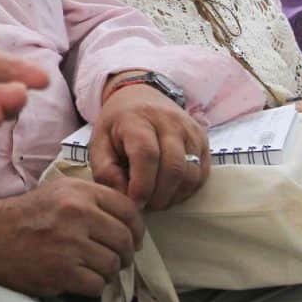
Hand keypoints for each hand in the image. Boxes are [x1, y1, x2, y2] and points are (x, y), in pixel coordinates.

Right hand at [0, 177, 144, 296]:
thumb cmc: (28, 214)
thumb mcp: (60, 192)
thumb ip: (94, 199)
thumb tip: (130, 219)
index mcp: (80, 193)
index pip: (128, 210)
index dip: (137, 228)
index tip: (134, 238)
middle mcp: (78, 215)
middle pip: (125, 239)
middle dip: (125, 253)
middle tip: (117, 257)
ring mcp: (71, 245)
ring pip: (113, 264)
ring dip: (108, 271)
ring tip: (95, 268)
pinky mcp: (63, 272)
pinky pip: (97, 284)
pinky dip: (93, 285)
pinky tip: (81, 278)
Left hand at [89, 82, 207, 209]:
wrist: (141, 95)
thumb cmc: (118, 124)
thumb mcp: (99, 143)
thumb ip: (105, 171)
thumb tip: (124, 196)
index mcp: (137, 119)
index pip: (146, 155)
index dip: (142, 185)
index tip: (135, 203)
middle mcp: (168, 121)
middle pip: (173, 167)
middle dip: (159, 196)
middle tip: (146, 206)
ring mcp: (189, 129)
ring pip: (191, 173)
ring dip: (174, 195)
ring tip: (156, 199)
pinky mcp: (202, 139)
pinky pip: (202, 173)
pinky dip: (187, 189)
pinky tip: (170, 191)